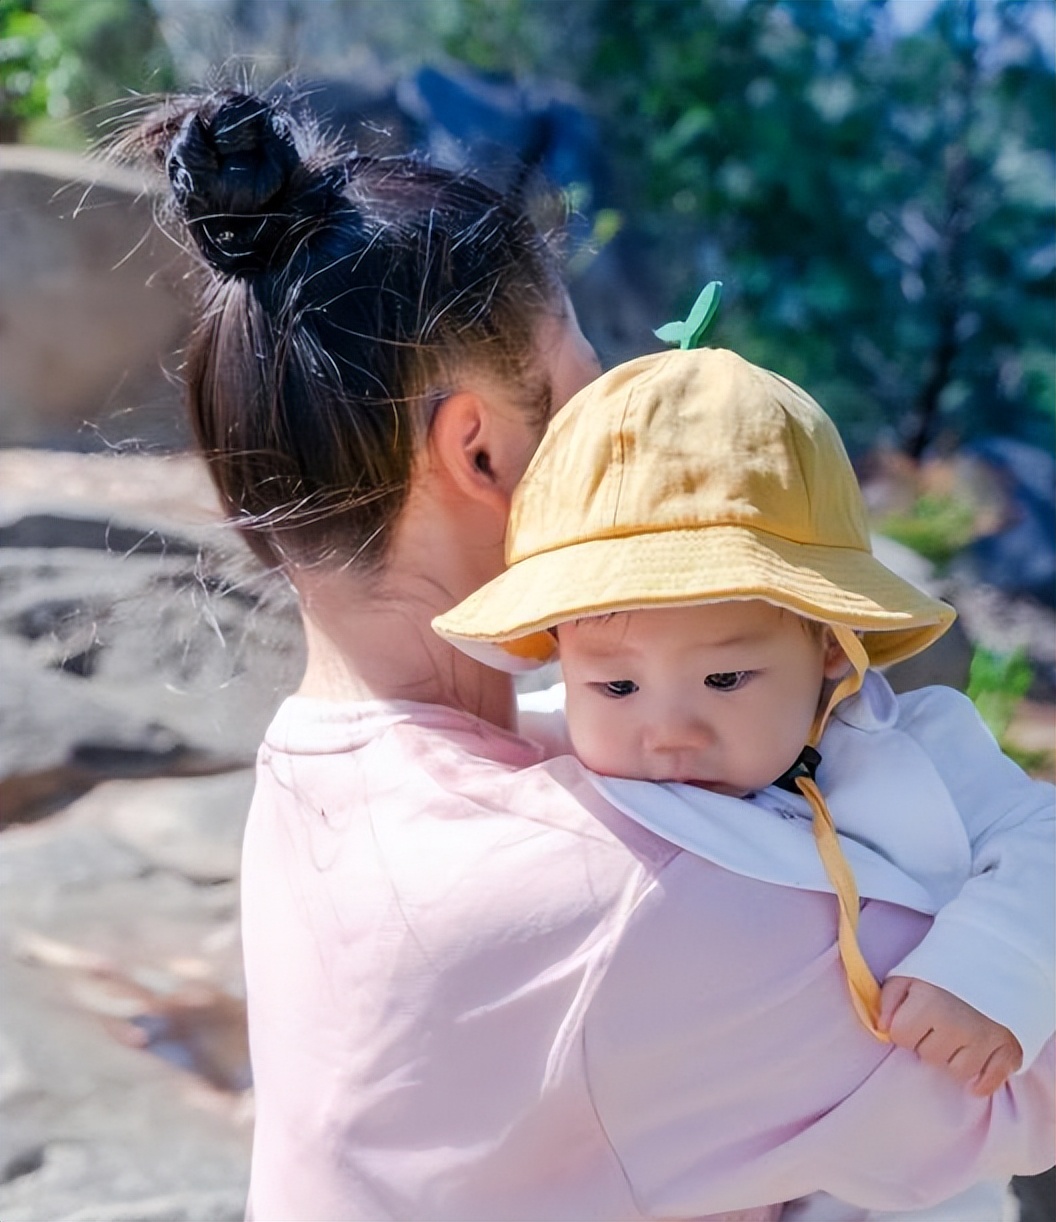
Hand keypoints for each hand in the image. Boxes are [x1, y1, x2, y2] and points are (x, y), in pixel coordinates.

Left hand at [879, 976, 1022, 1096]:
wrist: (995, 958)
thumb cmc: (944, 970)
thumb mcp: (908, 974)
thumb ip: (888, 1000)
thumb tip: (882, 1029)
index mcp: (929, 1003)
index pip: (901, 1037)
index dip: (904, 1027)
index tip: (915, 1015)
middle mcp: (957, 1025)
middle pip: (929, 1056)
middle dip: (929, 1042)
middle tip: (940, 1022)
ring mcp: (985, 1040)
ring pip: (957, 1071)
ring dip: (954, 1057)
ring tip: (959, 1034)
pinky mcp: (1009, 1050)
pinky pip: (989, 1082)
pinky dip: (982, 1080)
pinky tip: (978, 1064)